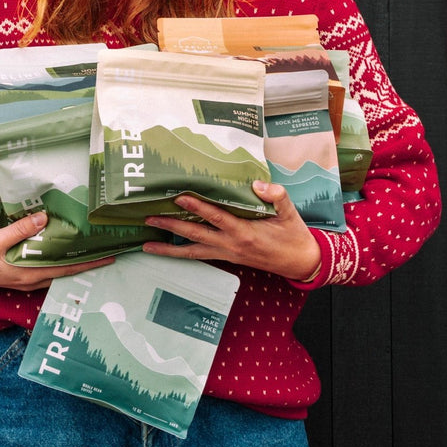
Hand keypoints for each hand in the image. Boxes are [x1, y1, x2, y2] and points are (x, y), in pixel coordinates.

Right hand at [0, 212, 113, 290]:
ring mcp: (24, 279)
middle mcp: (30, 280)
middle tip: (104, 254)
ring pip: (55, 273)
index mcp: (29, 273)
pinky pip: (44, 271)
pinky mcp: (17, 275)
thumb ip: (20, 230)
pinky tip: (59, 253)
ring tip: (87, 253)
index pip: (65, 269)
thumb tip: (44, 218)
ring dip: (71, 264)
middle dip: (84, 265)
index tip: (107, 258)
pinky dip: (56, 263)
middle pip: (64, 273)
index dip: (87, 264)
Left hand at [142, 180, 321, 280]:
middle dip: (170, 227)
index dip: (197, 207)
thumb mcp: (290, 213)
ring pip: (192, 252)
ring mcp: (226, 253)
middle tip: (149, 219)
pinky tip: (167, 250)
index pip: (216, 218)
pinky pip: (199, 255)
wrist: (300, 262)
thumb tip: (257, 184)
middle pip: (195, 236)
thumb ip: (276, 196)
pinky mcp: (226, 257)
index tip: (179, 197)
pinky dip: (181, 253)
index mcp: (245, 233)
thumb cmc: (293, 236)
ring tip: (146, 245)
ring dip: (168, 249)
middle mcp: (230, 245)